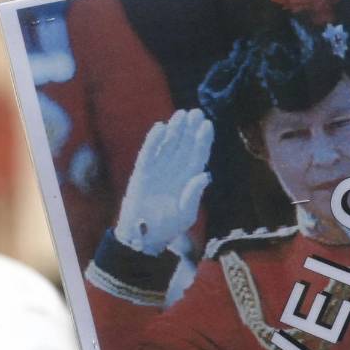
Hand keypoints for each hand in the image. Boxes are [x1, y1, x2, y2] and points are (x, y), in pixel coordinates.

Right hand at [114, 109, 212, 255]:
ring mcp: (158, 170)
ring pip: (168, 145)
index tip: (207, 124)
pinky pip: (149, 153)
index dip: (203, 140)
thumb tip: (206, 175)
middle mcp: (175, 171)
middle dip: (190, 129)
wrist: (144, 236)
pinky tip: (161, 127)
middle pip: (184, 145)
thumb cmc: (168, 227)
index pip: (198, 155)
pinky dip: (154, 141)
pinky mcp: (142, 172)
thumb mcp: (186, 213)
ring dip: (175, 130)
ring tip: (181, 115)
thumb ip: (194, 194)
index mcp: (188, 179)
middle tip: (196, 112)